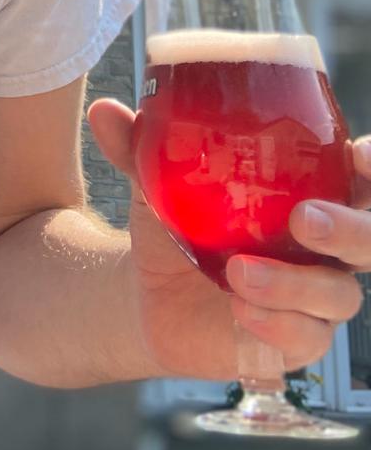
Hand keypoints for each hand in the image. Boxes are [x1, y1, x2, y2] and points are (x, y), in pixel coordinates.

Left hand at [87, 99, 370, 379]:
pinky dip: (278, 324)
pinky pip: (309, 337)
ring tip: (238, 274)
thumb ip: (138, 148)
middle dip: (353, 230)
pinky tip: (241, 311)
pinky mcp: (299, 338)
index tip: (362, 155)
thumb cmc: (176, 222)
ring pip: (340, 294)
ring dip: (294, 285)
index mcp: (313, 192)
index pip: (366, 179)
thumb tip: (106, 111)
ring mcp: (318, 294)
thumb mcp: (156, 184)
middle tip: (305, 219)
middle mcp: (328, 245)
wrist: (148, 292)